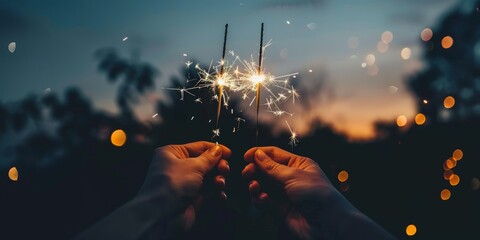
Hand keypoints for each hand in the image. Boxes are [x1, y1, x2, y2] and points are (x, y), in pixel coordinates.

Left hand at [138, 141, 230, 231]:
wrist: (162, 215)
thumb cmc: (171, 186)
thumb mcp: (193, 166)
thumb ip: (209, 158)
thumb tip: (218, 150)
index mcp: (172, 153)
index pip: (198, 147)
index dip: (214, 149)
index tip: (228, 152)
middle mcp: (177, 167)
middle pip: (205, 162)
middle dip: (217, 166)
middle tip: (224, 169)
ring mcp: (184, 184)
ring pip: (208, 177)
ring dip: (217, 179)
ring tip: (219, 183)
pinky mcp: (191, 198)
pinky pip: (208, 191)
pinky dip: (216, 192)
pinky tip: (220, 194)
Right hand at [242, 147, 394, 239]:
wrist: (328, 224)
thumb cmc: (317, 195)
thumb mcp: (293, 176)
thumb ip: (272, 167)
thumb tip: (257, 154)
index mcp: (298, 164)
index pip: (274, 154)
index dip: (259, 154)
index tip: (245, 156)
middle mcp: (291, 177)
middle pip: (266, 169)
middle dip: (255, 170)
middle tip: (247, 173)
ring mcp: (285, 193)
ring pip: (263, 185)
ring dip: (255, 184)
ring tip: (254, 187)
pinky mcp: (280, 209)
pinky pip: (264, 200)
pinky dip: (259, 198)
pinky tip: (261, 198)